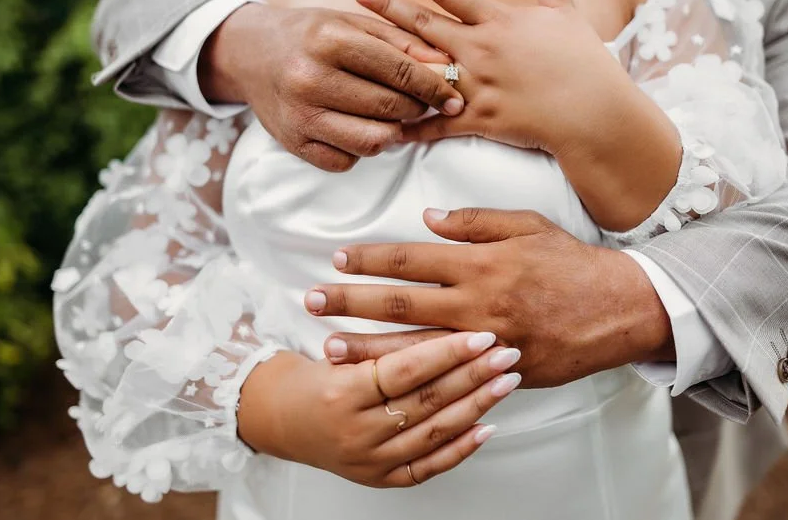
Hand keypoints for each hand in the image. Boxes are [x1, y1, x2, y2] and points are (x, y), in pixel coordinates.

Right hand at [199, 2, 462, 172]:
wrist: (251, 53)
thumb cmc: (314, 35)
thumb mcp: (354, 23)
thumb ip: (402, 41)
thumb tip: (447, 64)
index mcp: (330, 40)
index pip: (399, 70)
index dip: (434, 87)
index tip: (454, 97)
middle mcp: (310, 78)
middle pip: (389, 108)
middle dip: (417, 110)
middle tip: (425, 106)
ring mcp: (299, 115)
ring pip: (372, 141)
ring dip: (394, 133)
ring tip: (395, 118)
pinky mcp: (293, 144)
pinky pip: (346, 160)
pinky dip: (362, 149)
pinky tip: (360, 128)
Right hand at [237, 331, 521, 487]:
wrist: (280, 421)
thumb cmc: (313, 379)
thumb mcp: (336, 352)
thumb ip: (381, 340)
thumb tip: (436, 309)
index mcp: (341, 393)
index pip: (405, 370)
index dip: (446, 351)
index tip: (480, 333)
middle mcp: (357, 432)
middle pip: (427, 401)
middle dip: (473, 375)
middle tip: (507, 351)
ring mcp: (372, 461)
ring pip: (435, 433)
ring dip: (477, 405)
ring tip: (506, 380)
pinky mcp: (383, 479)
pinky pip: (430, 466)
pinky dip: (461, 447)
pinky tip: (487, 426)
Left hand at [306, 208, 674, 388]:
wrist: (619, 309)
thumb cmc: (571, 263)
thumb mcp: (527, 225)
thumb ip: (475, 221)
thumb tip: (428, 219)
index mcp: (481, 262)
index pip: (410, 259)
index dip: (369, 258)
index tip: (338, 258)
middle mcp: (477, 303)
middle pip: (399, 303)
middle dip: (349, 302)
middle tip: (311, 300)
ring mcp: (487, 341)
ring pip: (413, 348)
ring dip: (366, 347)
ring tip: (328, 345)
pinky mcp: (499, 371)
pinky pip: (447, 377)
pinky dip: (412, 378)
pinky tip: (385, 378)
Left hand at [349, 0, 682, 230]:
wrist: (598, 115)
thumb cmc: (584, 63)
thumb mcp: (567, 12)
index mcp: (499, 20)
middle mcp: (483, 50)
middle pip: (423, 24)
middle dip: (385, 7)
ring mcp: (479, 86)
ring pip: (422, 73)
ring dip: (386, 64)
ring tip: (353, 56)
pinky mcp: (481, 121)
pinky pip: (437, 125)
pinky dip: (411, 127)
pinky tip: (383, 127)